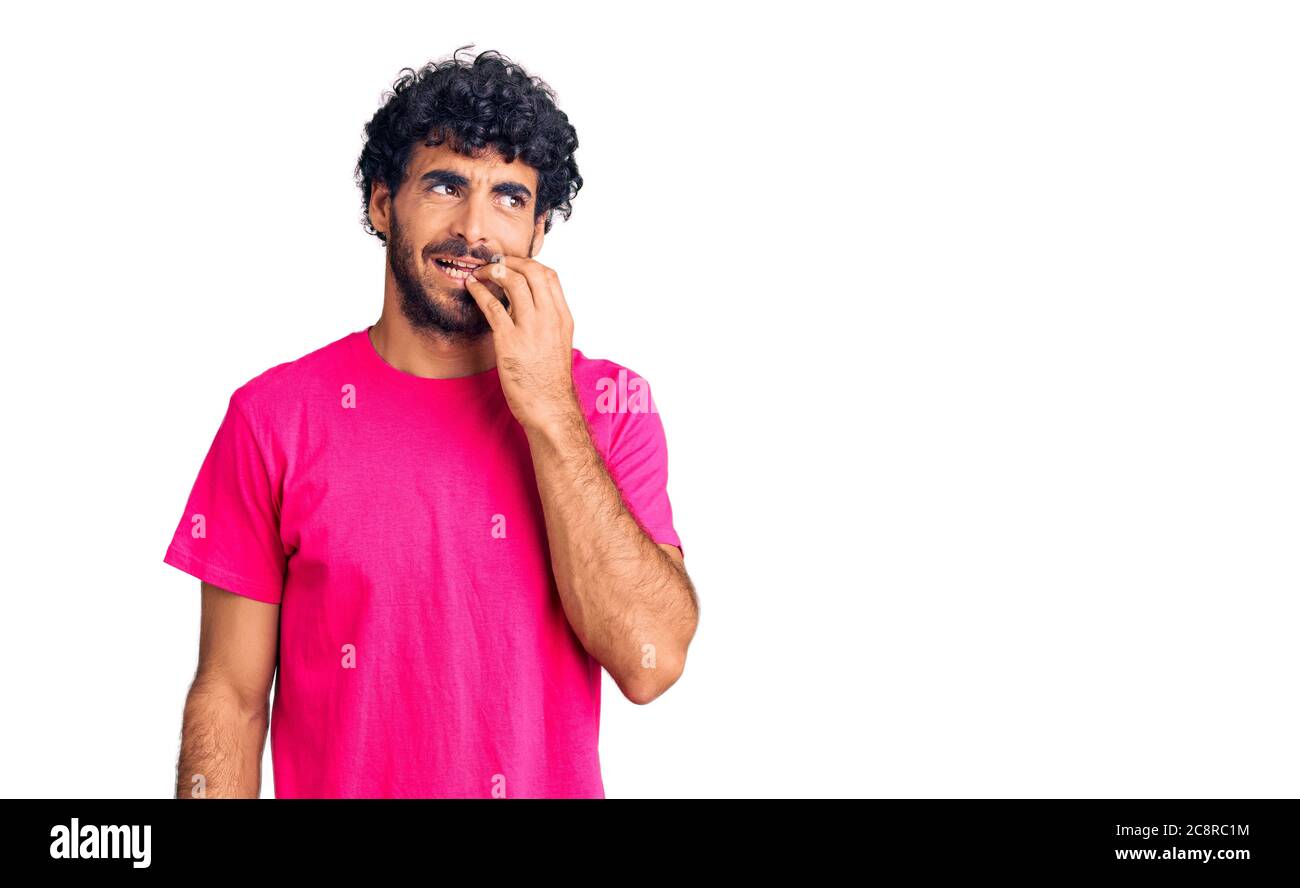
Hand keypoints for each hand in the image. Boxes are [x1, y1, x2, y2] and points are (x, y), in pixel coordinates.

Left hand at [464, 255, 578, 431]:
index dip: (528, 264)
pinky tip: (471, 288)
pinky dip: (479, 291)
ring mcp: (530, 328)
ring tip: (479, 273)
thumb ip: (547, 322)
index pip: (550, 276)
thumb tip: (529, 306)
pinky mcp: (509, 341)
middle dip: (509, 261)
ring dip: (492, 271)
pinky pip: (492, 306)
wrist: (550, 408)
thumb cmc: (551, 381)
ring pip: (513, 282)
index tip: (512, 265)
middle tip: (493, 263)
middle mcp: (549, 318)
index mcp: (563, 318)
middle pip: (532, 272)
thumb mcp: (558, 344)